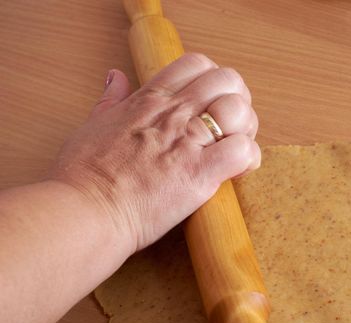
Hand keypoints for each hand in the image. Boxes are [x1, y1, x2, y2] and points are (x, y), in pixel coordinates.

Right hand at [48, 53, 260, 250]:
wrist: (84, 211)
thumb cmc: (83, 174)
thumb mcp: (93, 124)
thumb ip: (112, 99)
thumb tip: (117, 76)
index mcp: (151, 99)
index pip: (197, 64)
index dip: (213, 78)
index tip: (211, 101)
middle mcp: (173, 114)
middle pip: (226, 80)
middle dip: (237, 99)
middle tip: (230, 126)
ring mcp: (187, 142)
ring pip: (239, 110)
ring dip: (245, 127)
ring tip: (235, 147)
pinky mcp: (199, 174)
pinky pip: (242, 151)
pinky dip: (248, 158)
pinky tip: (239, 171)